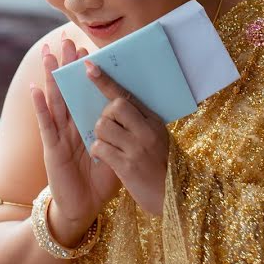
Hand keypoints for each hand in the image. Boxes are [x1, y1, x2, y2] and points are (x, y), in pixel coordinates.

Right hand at [31, 38, 120, 246]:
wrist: (83, 209)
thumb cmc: (99, 183)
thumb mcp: (116, 152)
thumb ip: (121, 134)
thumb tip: (138, 118)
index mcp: (85, 125)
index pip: (84, 93)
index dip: (84, 72)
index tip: (87, 50)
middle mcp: (70, 126)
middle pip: (67, 89)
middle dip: (66, 66)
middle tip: (65, 40)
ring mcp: (59, 136)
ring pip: (55, 100)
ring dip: (50, 77)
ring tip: (48, 55)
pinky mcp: (52, 149)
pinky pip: (46, 124)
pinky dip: (40, 106)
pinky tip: (35, 89)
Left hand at [85, 61, 169, 215]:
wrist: (174, 196)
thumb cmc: (162, 165)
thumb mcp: (157, 137)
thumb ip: (139, 121)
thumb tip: (114, 104)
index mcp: (153, 120)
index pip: (125, 95)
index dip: (105, 81)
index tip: (89, 67)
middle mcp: (146, 130)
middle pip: (112, 107)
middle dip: (104, 116)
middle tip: (110, 130)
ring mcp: (137, 148)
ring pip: (102, 127)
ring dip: (99, 136)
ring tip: (109, 147)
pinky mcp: (127, 166)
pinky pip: (100, 148)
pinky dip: (98, 152)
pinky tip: (106, 158)